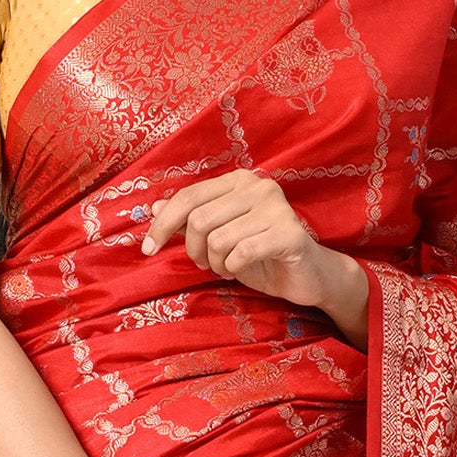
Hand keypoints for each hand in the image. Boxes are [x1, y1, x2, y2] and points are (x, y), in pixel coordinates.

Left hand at [145, 172, 368, 340]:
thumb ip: (190, 221)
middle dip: (194, 251)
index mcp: (238, 181)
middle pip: (198, 220)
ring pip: (217, 240)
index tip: (148, 250)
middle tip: (206, 264)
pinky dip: (234, 269)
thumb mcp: (219, 237)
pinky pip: (241, 254)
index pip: (187, 197)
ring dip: (216, 264)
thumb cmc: (262, 255)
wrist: (308, 275)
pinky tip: (243, 271)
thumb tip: (155, 206)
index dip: (162, 225)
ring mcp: (276, 207)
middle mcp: (257, 186)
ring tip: (229, 268)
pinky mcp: (289, 233)